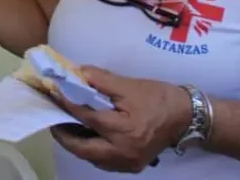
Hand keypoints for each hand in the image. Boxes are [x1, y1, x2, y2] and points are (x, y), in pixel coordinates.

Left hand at [49, 66, 192, 172]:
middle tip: (52, 119)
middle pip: (83, 149)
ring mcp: (128, 163)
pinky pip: (103, 161)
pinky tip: (85, 135)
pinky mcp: (132, 165)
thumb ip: (101, 80)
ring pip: (92, 158)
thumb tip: (76, 73)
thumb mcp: (130, 85)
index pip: (87, 117)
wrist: (187, 118)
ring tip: (65, 125)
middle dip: (64, 135)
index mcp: (124, 130)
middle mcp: (124, 152)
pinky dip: (91, 149)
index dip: (67, 104)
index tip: (53, 93)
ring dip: (76, 144)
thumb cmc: (159, 98)